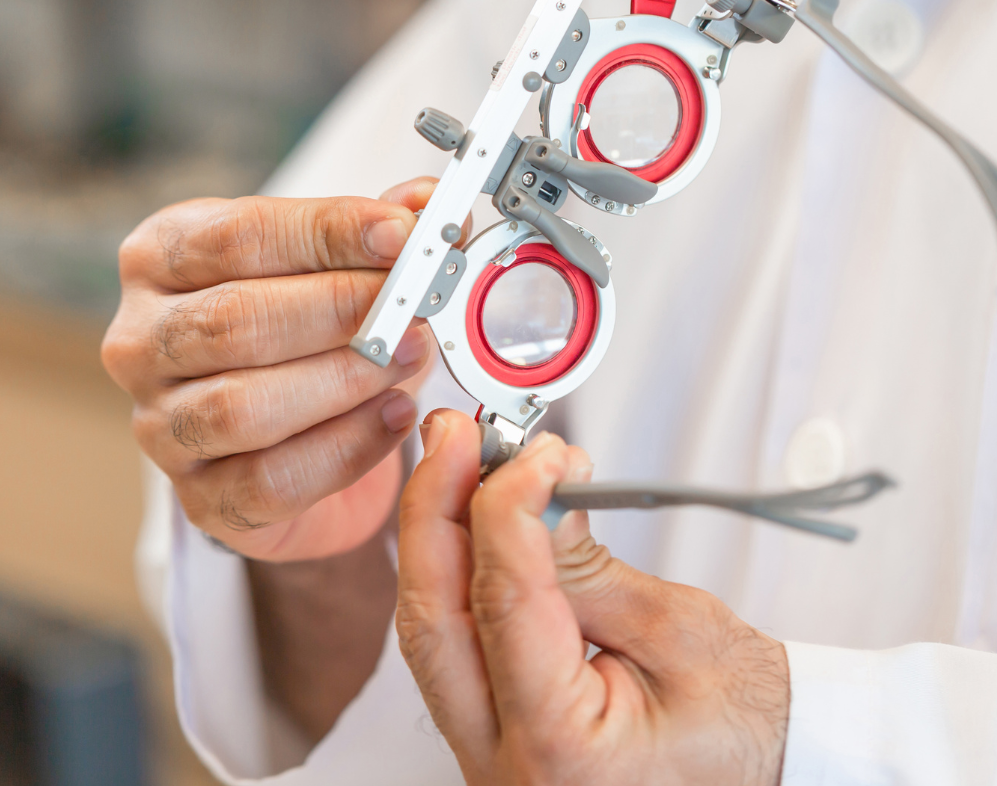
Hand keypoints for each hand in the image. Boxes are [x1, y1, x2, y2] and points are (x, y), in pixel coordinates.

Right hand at [102, 179, 446, 561]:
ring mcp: (160, 424)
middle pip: (234, 320)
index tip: (400, 234)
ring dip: (344, 379)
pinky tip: (395, 416)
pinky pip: (270, 480)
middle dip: (341, 309)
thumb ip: (376, 233)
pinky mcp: (199, 496)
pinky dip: (346, 448)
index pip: (238, 236)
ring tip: (408, 358)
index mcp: (162, 256)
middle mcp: (143, 339)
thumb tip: (425, 204)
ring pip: (243, 405)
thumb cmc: (296, 328)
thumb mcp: (327, 262)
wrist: (285, 429)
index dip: (326, 233)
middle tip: (412, 303)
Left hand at [397, 410, 789, 785]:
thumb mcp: (675, 629)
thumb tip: (529, 493)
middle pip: (433, 617)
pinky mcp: (490, 729)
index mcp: (561, 753)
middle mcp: (506, 768)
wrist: (759, 772)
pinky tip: (469, 515)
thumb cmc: (742, 723)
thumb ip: (584, 563)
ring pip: (428, 626)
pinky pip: (450, 639)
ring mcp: (487, 754)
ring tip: (460, 458)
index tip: (532, 452)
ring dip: (438, 531)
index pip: (505, 601)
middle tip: (454, 434)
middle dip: (435, 509)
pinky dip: (455, 569)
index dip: (508, 505)